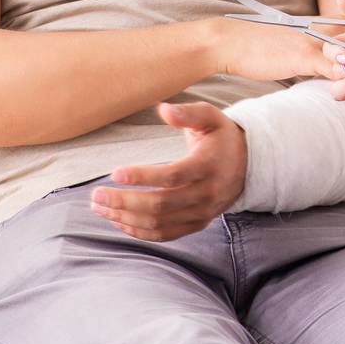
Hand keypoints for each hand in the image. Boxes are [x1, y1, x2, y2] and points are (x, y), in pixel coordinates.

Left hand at [90, 101, 246, 241]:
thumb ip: (188, 112)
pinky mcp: (197, 224)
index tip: (115, 172)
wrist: (248, 164)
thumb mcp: (210, 117)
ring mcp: (202, 212)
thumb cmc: (221, 137)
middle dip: (125, 201)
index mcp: (209, 165)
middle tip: (96, 194)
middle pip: (161, 205)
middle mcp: (207, 193)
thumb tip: (163, 109)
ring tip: (100, 207)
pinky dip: (139, 231)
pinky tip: (118, 220)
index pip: (173, 176)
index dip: (143, 176)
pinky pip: (165, 234)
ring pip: (159, 223)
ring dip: (125, 218)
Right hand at [207, 15, 342, 82]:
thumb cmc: (252, 47)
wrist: (229, 42)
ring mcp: (310, 44)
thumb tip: (312, 67)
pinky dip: (344, 73)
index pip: (341, 39)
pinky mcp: (302, 56)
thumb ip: (302, 56)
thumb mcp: (283, 49)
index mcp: (312, 32)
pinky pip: (329, 66)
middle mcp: (315, 35)